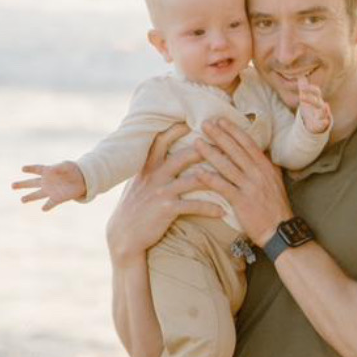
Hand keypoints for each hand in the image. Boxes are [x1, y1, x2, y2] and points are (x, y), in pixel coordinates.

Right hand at [12, 160, 86, 209]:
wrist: (81, 179)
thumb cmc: (72, 170)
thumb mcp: (67, 166)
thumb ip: (59, 167)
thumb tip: (51, 170)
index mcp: (47, 171)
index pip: (37, 169)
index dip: (30, 169)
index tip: (23, 169)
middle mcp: (46, 182)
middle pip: (32, 183)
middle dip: (22, 184)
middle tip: (12, 186)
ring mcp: (50, 191)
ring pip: (37, 195)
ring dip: (30, 197)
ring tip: (22, 200)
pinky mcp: (57, 198)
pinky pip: (50, 203)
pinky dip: (47, 206)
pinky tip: (43, 209)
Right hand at [105, 126, 222, 263]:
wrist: (123, 236)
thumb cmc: (133, 209)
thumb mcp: (137, 184)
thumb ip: (149, 170)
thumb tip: (159, 157)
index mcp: (147, 168)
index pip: (161, 141)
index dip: (176, 129)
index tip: (193, 120)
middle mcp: (154, 176)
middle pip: (183, 156)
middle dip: (205, 149)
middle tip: (224, 144)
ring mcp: (161, 192)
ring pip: (194, 179)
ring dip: (215, 178)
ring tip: (233, 177)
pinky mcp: (167, 209)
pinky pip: (194, 206)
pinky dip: (210, 208)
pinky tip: (223, 211)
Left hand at [192, 117, 290, 244]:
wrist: (279, 230)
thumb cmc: (275, 207)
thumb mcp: (275, 181)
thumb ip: (266, 165)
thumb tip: (259, 150)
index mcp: (266, 166)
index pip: (248, 143)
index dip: (233, 130)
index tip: (221, 120)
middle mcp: (258, 173)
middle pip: (235, 150)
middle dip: (219, 135)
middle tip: (205, 124)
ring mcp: (249, 187)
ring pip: (227, 166)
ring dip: (210, 153)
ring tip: (197, 142)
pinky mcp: (241, 201)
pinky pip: (223, 187)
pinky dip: (210, 179)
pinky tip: (198, 172)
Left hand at [296, 77, 331, 136]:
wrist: (314, 123)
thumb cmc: (310, 108)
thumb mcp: (306, 98)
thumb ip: (304, 89)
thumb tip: (301, 76)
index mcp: (316, 98)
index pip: (316, 91)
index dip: (310, 88)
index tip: (301, 87)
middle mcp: (320, 106)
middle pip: (318, 101)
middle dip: (311, 99)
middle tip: (301, 97)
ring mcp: (322, 115)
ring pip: (324, 111)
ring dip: (322, 109)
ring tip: (324, 107)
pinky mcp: (321, 124)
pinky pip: (325, 123)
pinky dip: (324, 122)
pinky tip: (324, 121)